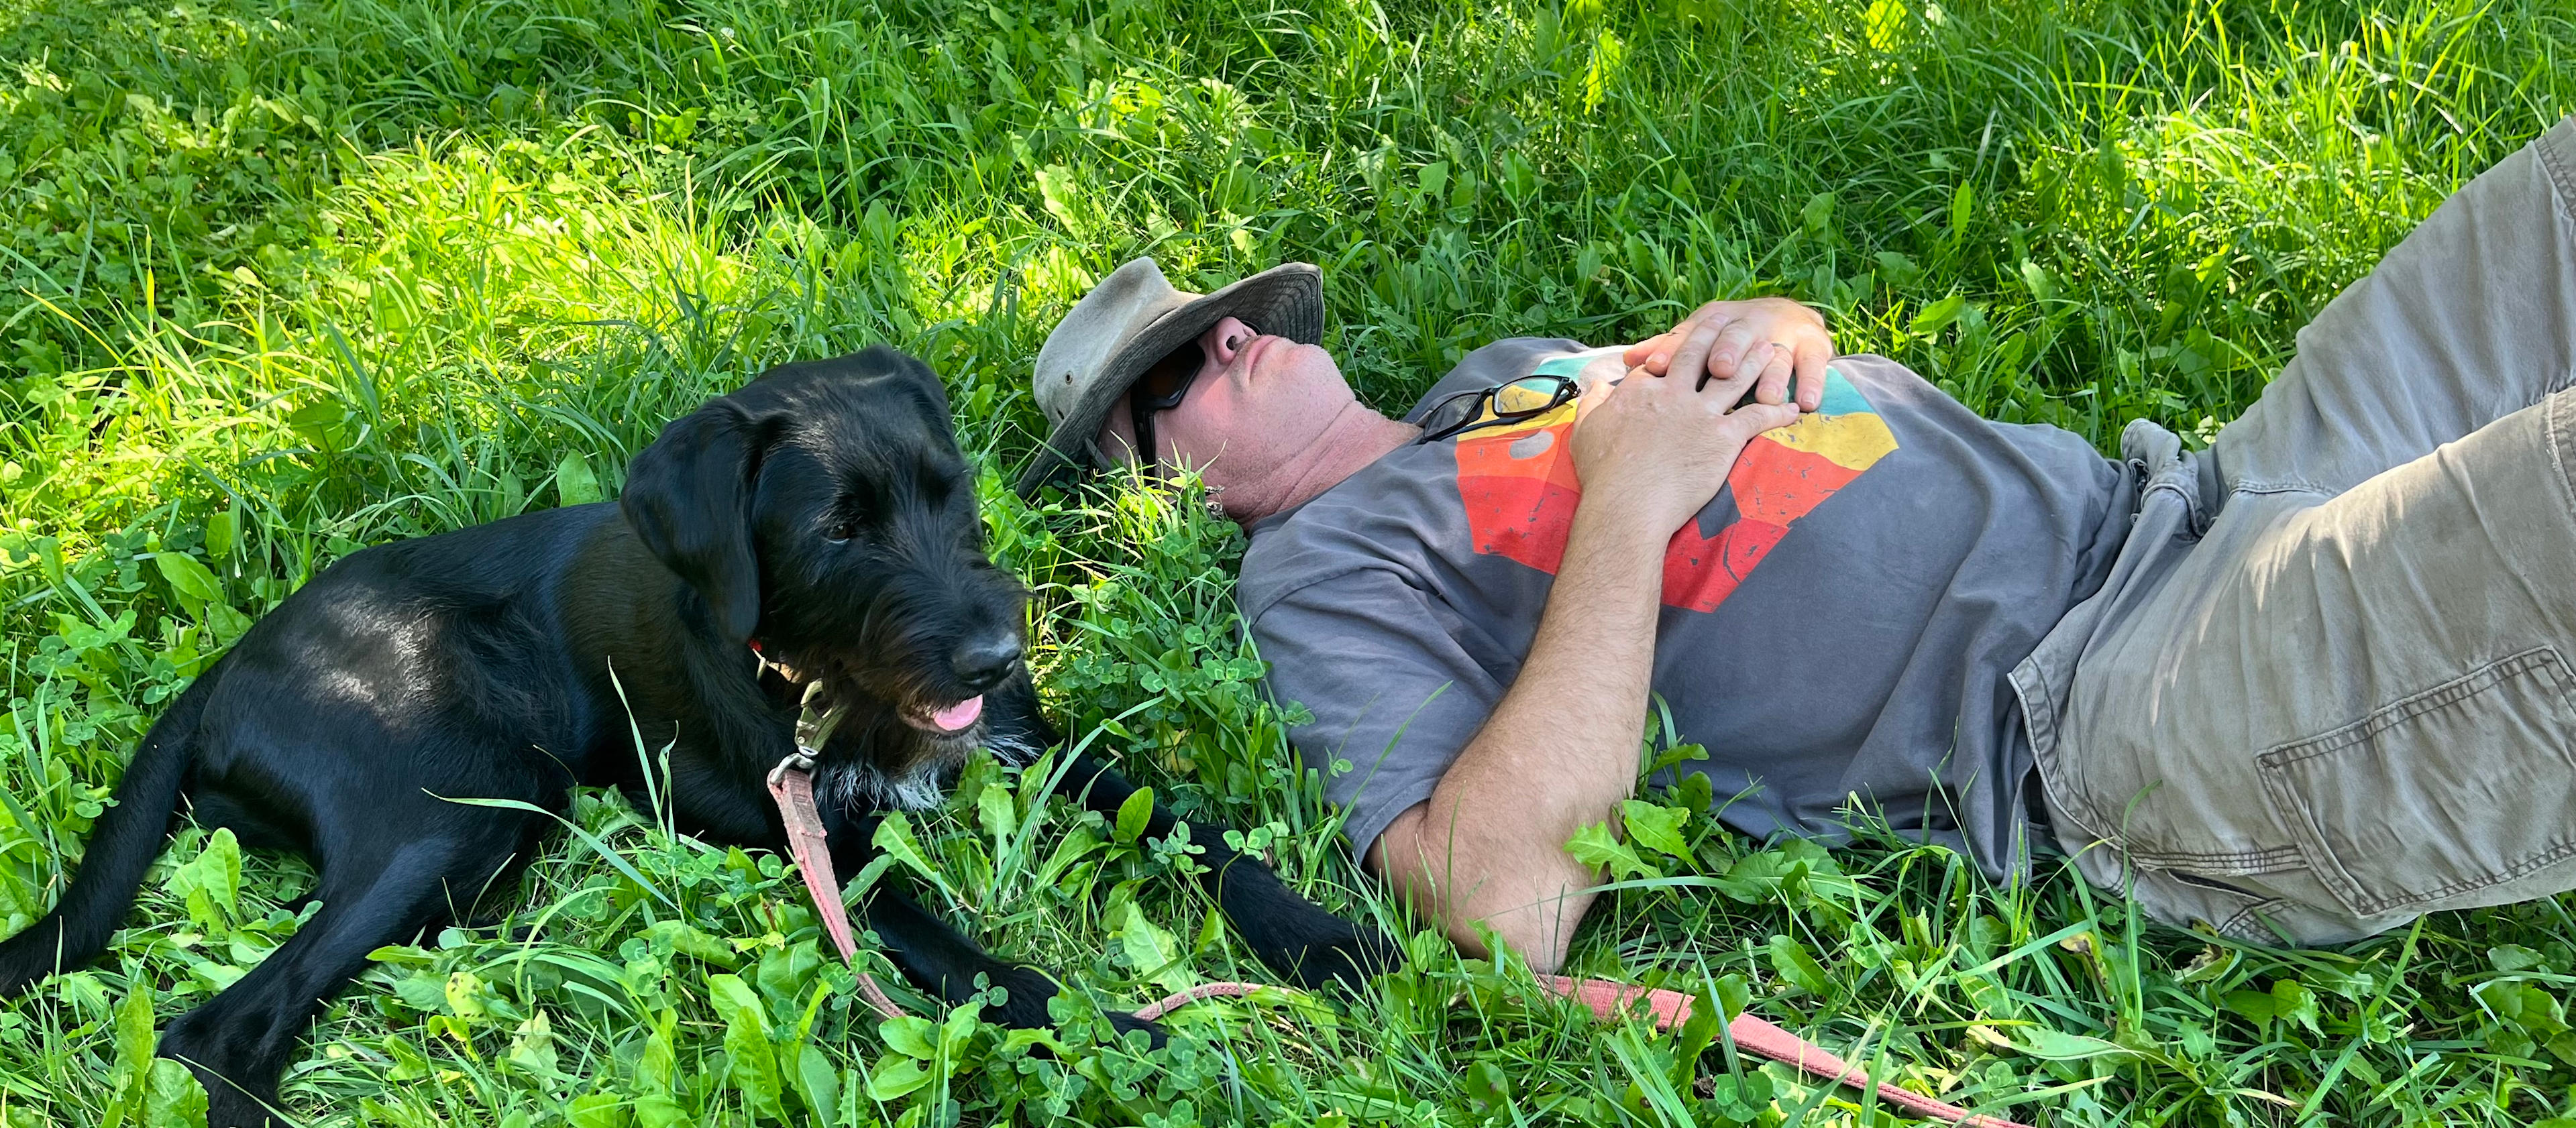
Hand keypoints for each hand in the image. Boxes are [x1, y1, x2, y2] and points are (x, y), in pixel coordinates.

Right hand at [1572, 340, 1801, 538]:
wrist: (1628, 503)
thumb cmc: (1603, 472)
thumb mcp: (1586, 429)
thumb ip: (1593, 402)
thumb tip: (1596, 384)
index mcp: (1642, 389)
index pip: (1662, 360)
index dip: (1673, 349)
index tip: (1684, 344)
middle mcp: (1674, 393)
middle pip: (1701, 355)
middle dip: (1719, 336)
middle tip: (1736, 323)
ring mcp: (1701, 414)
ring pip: (1736, 378)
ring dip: (1756, 361)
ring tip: (1771, 349)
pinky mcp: (1723, 438)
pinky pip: (1757, 417)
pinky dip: (1777, 411)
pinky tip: (1791, 408)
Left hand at [1621, 297, 1833, 411]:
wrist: (1787, 316)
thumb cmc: (1731, 337)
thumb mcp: (1701, 339)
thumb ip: (1668, 350)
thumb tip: (1627, 360)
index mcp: (1717, 319)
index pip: (1691, 333)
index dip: (1673, 349)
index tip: (1656, 368)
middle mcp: (1749, 322)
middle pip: (1736, 335)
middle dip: (1728, 351)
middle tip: (1720, 370)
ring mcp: (1783, 334)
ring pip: (1777, 354)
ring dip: (1772, 375)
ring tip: (1768, 397)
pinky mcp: (1813, 347)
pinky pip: (1814, 364)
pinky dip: (1813, 382)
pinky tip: (1808, 403)